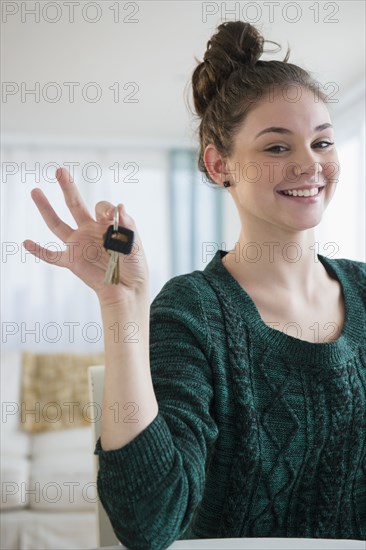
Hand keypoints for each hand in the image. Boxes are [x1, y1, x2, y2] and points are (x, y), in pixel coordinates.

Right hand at [23, 168, 149, 306]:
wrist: (128, 289)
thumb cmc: (134, 265)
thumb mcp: (134, 242)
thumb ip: (127, 224)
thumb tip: (119, 206)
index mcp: (106, 225)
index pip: (102, 207)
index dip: (107, 210)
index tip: (114, 220)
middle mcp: (90, 231)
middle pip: (75, 204)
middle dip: (67, 187)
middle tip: (59, 170)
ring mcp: (78, 245)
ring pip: (57, 224)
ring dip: (45, 208)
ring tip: (35, 190)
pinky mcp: (72, 261)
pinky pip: (52, 256)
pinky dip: (39, 251)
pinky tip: (26, 243)